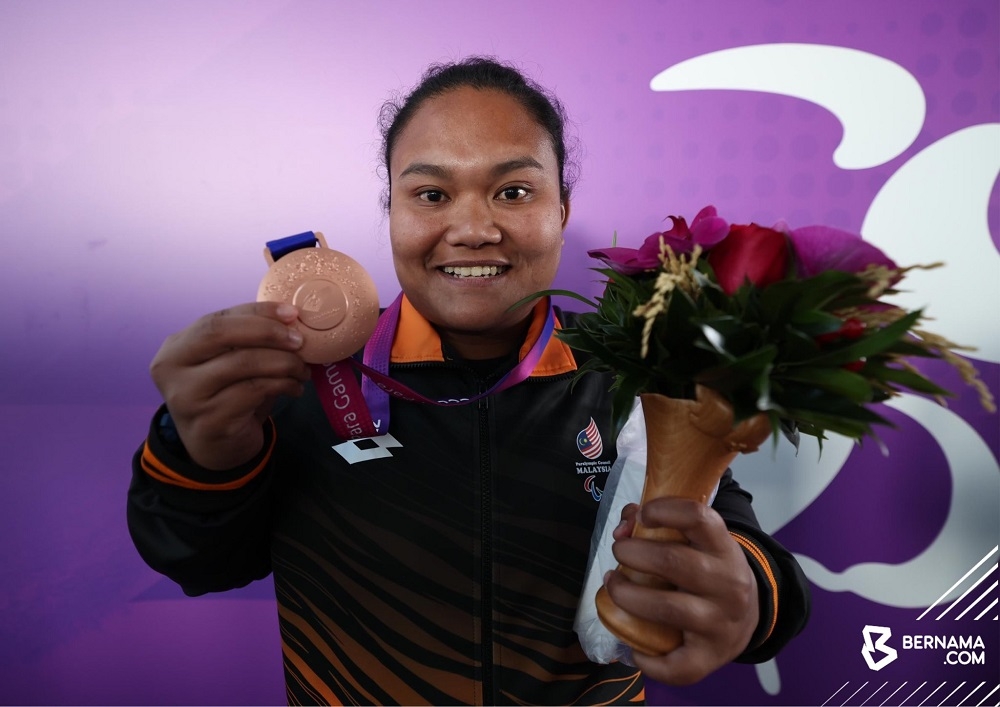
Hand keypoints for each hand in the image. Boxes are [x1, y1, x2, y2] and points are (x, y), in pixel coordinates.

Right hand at [150, 302, 310, 469]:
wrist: (215, 449)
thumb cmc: (226, 397)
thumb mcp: (228, 364)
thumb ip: (246, 340)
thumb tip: (290, 319)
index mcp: (176, 348)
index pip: (217, 319)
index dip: (257, 312)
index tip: (291, 313)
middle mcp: (172, 370)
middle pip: (220, 334)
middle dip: (267, 332)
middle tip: (299, 341)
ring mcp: (187, 397)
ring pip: (243, 363)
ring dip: (283, 363)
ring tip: (302, 369)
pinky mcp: (210, 421)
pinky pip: (254, 391)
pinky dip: (282, 385)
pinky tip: (294, 388)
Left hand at [604, 498, 758, 685]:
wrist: (750, 616)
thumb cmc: (710, 570)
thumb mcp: (698, 542)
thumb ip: (660, 525)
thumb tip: (623, 528)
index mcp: (725, 548)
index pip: (699, 518)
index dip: (665, 510)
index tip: (643, 514)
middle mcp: (729, 584)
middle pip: (673, 561)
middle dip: (632, 553)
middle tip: (619, 552)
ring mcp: (721, 623)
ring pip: (667, 608)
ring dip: (627, 595)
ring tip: (613, 585)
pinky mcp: (711, 657)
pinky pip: (676, 666)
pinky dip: (647, 659)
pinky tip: (632, 644)